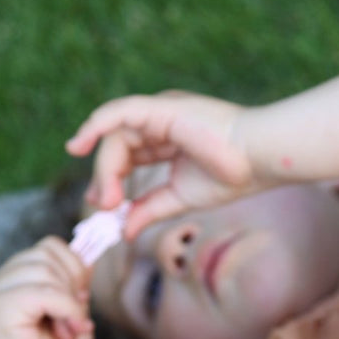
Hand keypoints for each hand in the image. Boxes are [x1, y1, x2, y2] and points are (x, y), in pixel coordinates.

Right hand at [0, 237, 94, 338]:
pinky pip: (42, 290)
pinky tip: (67, 330)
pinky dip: (65, 308)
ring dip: (68, 300)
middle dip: (72, 285)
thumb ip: (74, 279)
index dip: (74, 270)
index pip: (48, 248)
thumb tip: (88, 248)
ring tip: (66, 330)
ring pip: (44, 268)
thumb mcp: (73, 309)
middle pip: (46, 253)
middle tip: (73, 322)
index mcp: (11, 281)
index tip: (79, 304)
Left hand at [65, 91, 257, 236]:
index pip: (129, 155)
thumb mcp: (180, 197)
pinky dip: (94, 126)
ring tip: (107, 199)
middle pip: (118, 147)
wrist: (260, 159)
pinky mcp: (159, 108)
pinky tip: (78, 145)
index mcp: (168, 137)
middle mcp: (159, 120)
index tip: (105, 208)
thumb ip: (150, 209)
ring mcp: (159, 111)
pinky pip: (117, 113)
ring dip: (105, 169)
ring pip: (115, 136)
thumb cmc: (233, 175)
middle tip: (103, 206)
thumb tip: (125, 231)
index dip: (110, 180)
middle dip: (104, 177)